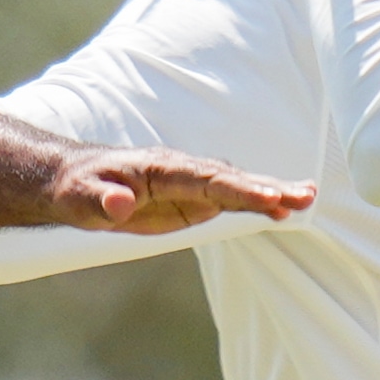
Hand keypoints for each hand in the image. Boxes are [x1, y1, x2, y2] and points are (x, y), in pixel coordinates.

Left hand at [49, 147, 316, 234]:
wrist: (73, 182)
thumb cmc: (75, 189)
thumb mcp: (79, 199)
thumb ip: (100, 201)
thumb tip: (120, 204)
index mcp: (160, 169)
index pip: (206, 179)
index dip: (239, 189)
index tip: (270, 199)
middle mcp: (182, 172)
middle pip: (230, 179)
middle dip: (267, 188)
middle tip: (304, 196)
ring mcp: (190, 186)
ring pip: (236, 187)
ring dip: (271, 193)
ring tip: (306, 200)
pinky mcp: (191, 201)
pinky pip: (229, 200)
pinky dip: (257, 203)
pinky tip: (283, 211)